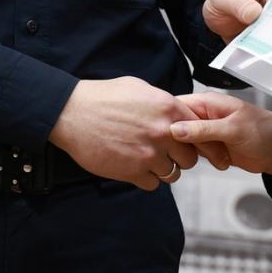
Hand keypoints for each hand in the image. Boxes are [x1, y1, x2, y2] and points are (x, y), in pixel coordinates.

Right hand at [49, 77, 199, 190]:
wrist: (72, 113)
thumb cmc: (103, 97)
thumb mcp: (139, 88)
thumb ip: (163, 103)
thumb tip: (178, 114)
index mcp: (168, 108)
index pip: (199, 130)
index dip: (194, 139)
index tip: (186, 144)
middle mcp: (163, 132)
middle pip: (189, 158)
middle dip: (179, 157)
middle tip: (166, 154)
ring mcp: (148, 154)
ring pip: (172, 174)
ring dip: (162, 169)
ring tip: (147, 160)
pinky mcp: (132, 171)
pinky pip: (153, 184)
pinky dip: (146, 179)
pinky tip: (135, 167)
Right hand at [168, 90, 271, 176]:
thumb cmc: (262, 133)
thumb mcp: (233, 129)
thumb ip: (204, 129)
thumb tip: (174, 129)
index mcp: (207, 103)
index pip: (176, 104)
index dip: (163, 116)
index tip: (153, 132)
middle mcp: (202, 115)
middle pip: (175, 124)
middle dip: (172, 138)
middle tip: (172, 151)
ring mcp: (204, 132)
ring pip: (181, 140)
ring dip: (184, 151)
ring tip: (187, 159)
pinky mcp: (208, 147)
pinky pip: (192, 151)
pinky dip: (192, 158)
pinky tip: (191, 164)